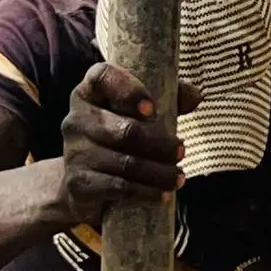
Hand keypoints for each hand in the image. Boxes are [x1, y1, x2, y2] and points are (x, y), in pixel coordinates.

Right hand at [56, 61, 199, 232]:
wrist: (86, 182)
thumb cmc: (122, 134)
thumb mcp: (144, 111)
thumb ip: (171, 97)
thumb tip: (196, 95)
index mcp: (90, 92)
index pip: (102, 76)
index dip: (128, 90)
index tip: (152, 109)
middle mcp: (76, 119)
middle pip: (124, 131)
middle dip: (159, 144)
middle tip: (181, 151)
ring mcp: (73, 152)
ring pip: (125, 163)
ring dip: (159, 173)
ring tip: (179, 177)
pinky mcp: (77, 183)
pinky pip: (117, 187)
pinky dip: (145, 192)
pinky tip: (163, 194)